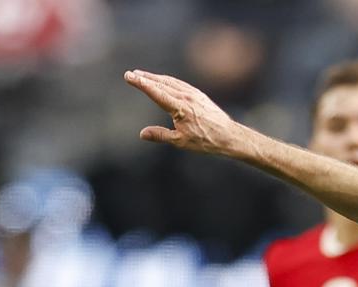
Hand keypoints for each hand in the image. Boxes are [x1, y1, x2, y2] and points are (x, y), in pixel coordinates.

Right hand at [127, 69, 244, 156]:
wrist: (229, 136)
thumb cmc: (206, 141)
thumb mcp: (181, 142)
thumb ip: (161, 135)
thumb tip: (142, 134)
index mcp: (179, 107)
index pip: (155, 92)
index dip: (141, 83)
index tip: (128, 76)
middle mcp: (185, 97)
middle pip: (161, 83)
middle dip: (145, 78)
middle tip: (131, 74)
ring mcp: (193, 94)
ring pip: (170, 82)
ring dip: (155, 77)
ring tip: (143, 75)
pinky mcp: (199, 95)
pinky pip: (180, 84)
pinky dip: (168, 80)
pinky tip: (164, 80)